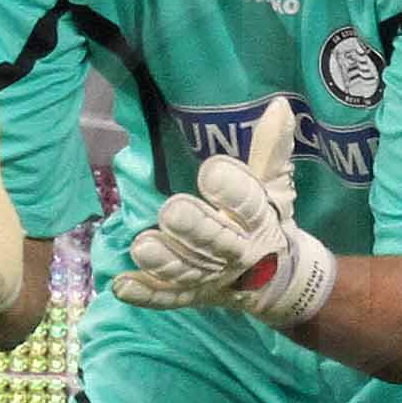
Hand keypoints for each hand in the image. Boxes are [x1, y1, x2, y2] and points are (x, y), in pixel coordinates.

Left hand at [111, 99, 335, 329]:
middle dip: (195, 229)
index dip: (232, 189)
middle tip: (171, 211)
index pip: (249, 205)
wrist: (277, 281)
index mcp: (260, 222)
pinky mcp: (192, 295)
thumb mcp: (274, 186)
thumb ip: (270, 148)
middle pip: (216, 243)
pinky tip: (122, 285)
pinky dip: (146, 294)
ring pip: (188, 272)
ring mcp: (213, 279)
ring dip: (164, 262)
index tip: (211, 171)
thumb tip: (279, 105)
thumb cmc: (267, 222)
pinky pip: (168, 297)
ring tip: (141, 246)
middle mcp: (237, 253)